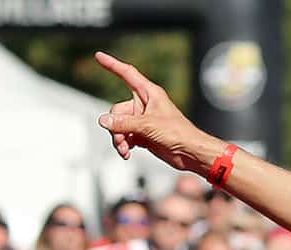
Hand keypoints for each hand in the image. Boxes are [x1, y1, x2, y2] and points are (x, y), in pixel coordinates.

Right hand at [94, 52, 210, 170]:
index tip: (99, 56)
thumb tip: (104, 121)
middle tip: (121, 138)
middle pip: (117, 110)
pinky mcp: (144, 134)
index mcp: (150, 93)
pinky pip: (125, 136)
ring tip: (124, 148)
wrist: (191, 153)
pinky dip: (124, 144)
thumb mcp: (148, 125)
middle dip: (116, 125)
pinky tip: (127, 153)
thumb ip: (124, 123)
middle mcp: (145, 105)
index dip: (112, 65)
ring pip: (119, 125)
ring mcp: (143, 121)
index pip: (127, 74)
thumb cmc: (179, 133)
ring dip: (119, 137)